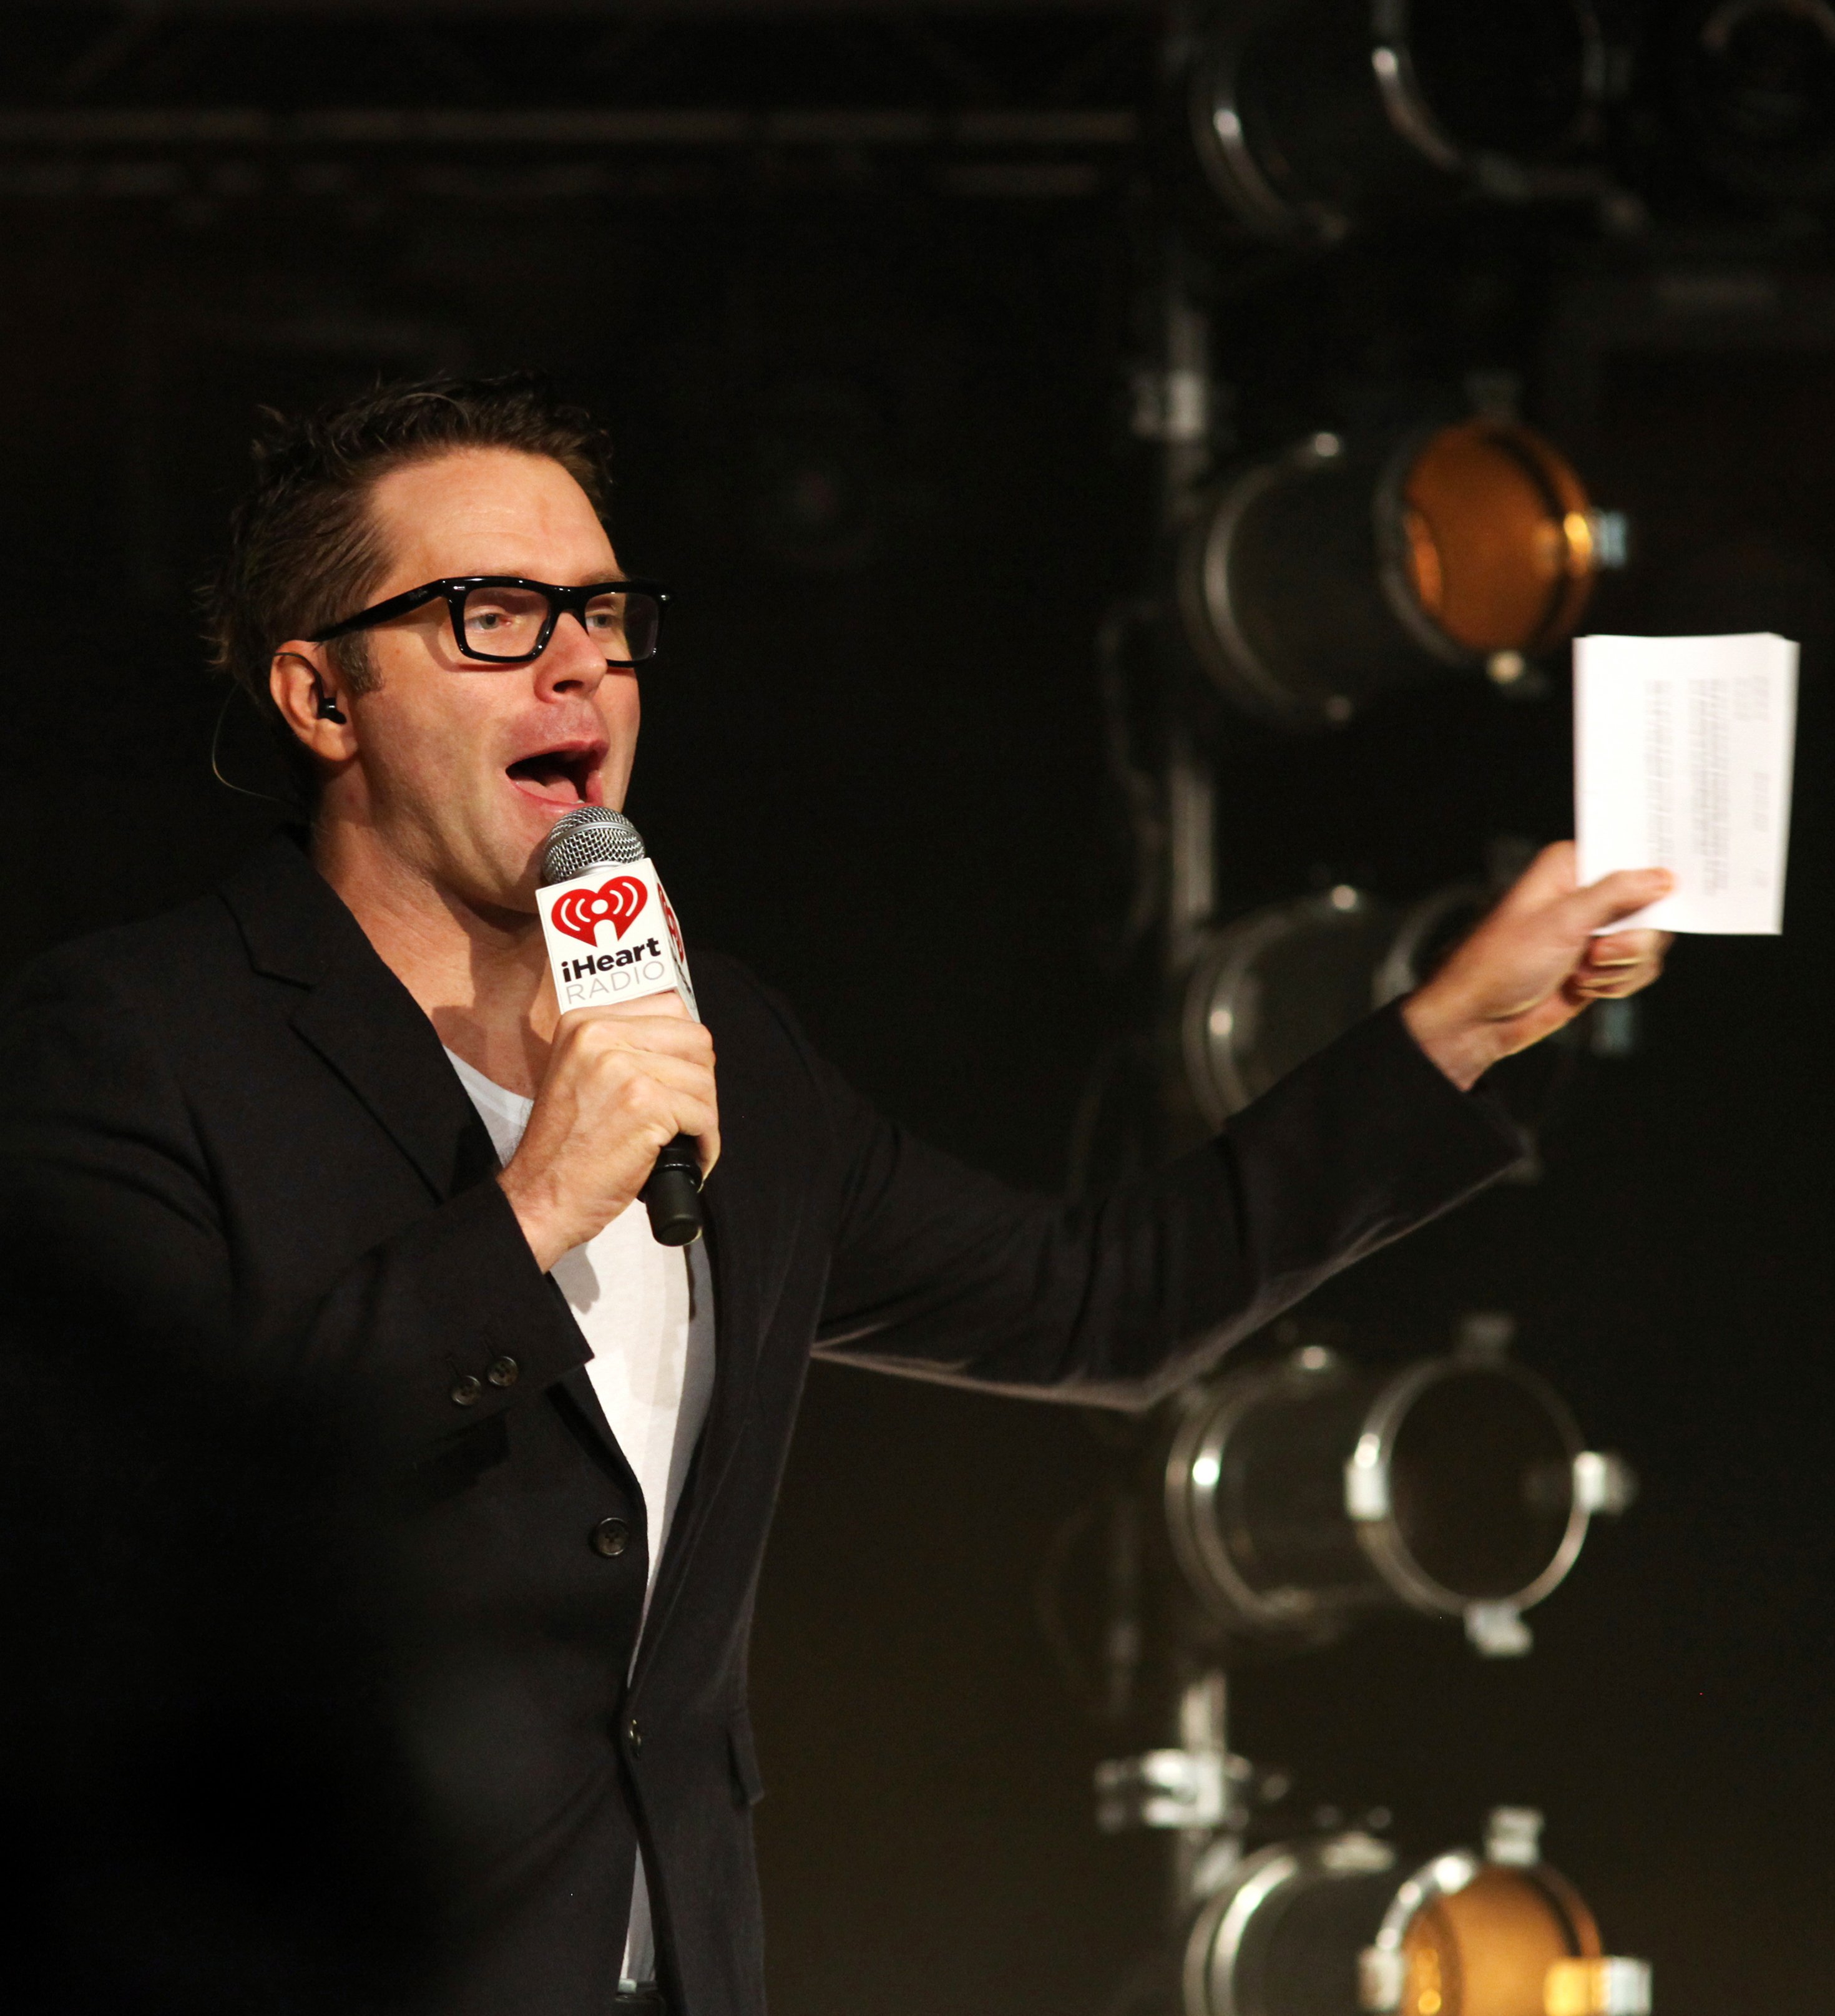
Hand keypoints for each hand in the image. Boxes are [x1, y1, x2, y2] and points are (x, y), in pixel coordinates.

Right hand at [497, 993, 719, 1272]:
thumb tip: (684, 1047)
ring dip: (705, 1116)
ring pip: (703, 1080)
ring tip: (688, 1139)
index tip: (683, 1077)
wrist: (540, 1196)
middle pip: (695, 1040)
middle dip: (701, 1081)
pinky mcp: (645, 1104)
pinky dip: (705, 1142)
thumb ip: (621, 1050)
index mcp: (585, 1022)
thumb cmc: (563, 1148)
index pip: (670, 1009)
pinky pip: (702, 1115)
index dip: (686, 1049)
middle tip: (691, 1113)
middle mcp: (601, 1036)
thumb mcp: (580, 1074)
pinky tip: (691, 1157)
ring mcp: (623, 1068)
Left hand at [1401, 843, 1672, 1090]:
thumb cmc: (1501, 963)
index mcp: (1571, 867)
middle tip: (1598, 952)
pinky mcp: (1600, 964)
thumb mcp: (1560, 922)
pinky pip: (1639, 968)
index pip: (1632, 855)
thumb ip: (1615, 894)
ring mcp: (1596, 931)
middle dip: (1631, 939)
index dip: (1656, 873)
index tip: (1676, 888)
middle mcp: (1587, 895)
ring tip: (1580, 973)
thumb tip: (1661, 876)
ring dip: (1621, 966)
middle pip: (1652, 905)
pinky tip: (1584, 988)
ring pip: (1649, 941)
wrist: (1479, 1019)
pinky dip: (1619, 983)